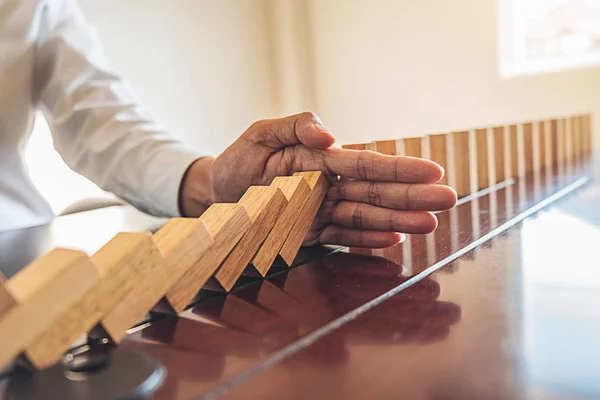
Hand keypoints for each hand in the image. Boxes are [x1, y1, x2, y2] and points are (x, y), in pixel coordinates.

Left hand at [179, 112, 456, 247]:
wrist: (216, 194)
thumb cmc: (240, 160)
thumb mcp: (261, 134)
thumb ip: (296, 125)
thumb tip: (332, 135)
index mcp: (321, 159)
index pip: (365, 164)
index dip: (398, 169)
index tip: (432, 171)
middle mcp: (328, 186)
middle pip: (374, 192)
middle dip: (412, 196)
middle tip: (449, 199)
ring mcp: (322, 211)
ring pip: (365, 216)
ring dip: (398, 221)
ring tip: (430, 224)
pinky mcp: (311, 234)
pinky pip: (342, 238)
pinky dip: (367, 241)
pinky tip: (393, 240)